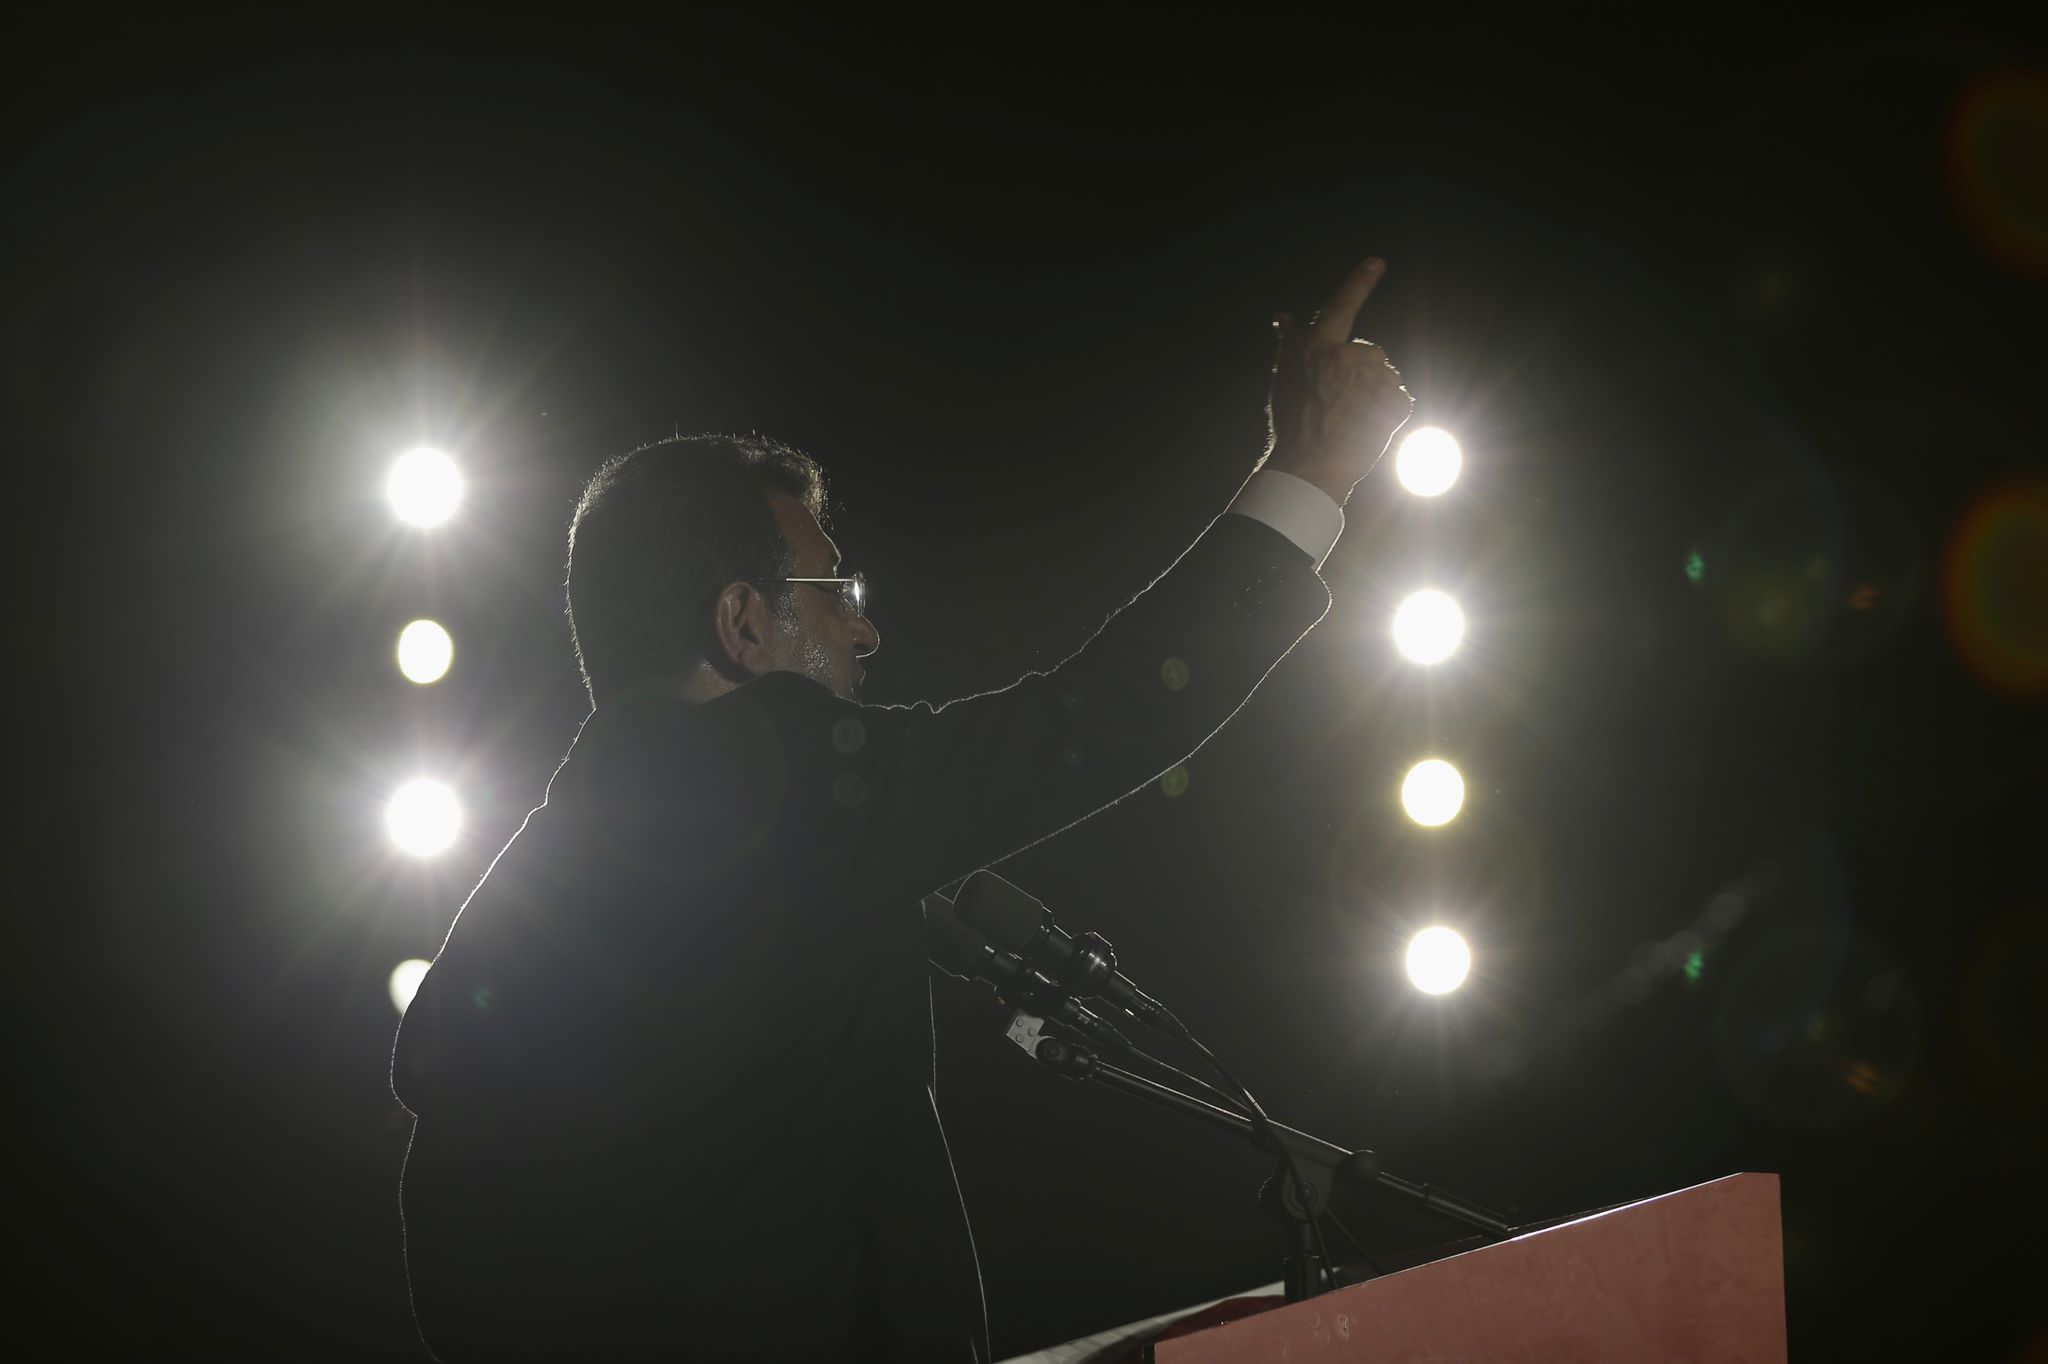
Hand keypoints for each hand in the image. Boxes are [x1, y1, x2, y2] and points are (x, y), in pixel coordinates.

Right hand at [1263, 257, 1413, 503]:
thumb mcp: (1283, 378)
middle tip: (1339, 403)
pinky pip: (1398, 400)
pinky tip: (1368, 427)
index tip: (1377, 263)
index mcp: (1321, 347)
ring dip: (1374, 395)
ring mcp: (1377, 378)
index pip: (1341, 305)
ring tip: (1351, 419)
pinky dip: (1389, 413)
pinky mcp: (1397, 401)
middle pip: (1368, 353)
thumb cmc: (1294, 424)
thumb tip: (1283, 315)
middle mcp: (1352, 355)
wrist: (1313, 466)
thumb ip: (1289, 342)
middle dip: (1360, 373)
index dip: (1359, 282)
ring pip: (1384, 378)